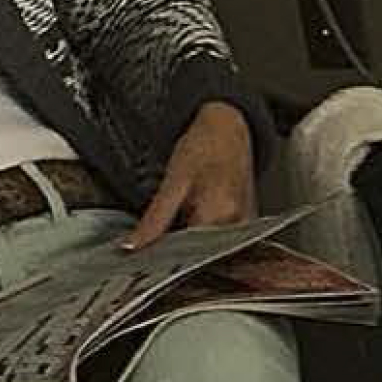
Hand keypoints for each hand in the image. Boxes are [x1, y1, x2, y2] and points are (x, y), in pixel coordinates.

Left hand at [120, 101, 257, 251]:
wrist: (229, 128)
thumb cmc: (204, 147)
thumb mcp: (172, 181)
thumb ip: (155, 219)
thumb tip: (134, 245)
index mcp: (219, 214)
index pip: (186, 253)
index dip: (164, 253)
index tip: (149, 249)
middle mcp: (238, 223)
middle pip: (200, 252)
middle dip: (179, 246)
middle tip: (168, 223)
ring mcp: (246, 223)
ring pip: (211, 246)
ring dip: (192, 237)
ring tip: (187, 212)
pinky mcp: (248, 221)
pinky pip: (222, 237)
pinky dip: (206, 232)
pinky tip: (199, 214)